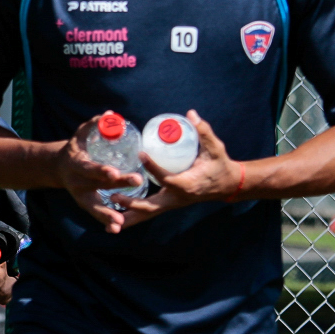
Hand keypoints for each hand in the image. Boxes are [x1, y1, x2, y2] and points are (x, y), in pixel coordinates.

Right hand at [57, 115, 146, 233]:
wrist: (58, 167)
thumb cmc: (76, 148)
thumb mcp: (81, 135)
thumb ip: (94, 125)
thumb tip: (109, 115)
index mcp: (76, 164)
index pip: (89, 168)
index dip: (100, 171)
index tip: (114, 173)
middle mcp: (77, 182)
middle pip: (98, 186)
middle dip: (117, 186)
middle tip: (136, 182)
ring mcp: (81, 195)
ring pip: (94, 206)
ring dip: (107, 214)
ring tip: (119, 223)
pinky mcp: (86, 203)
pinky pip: (96, 213)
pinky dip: (105, 222)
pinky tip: (116, 229)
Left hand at [116, 111, 244, 229]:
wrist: (227, 184)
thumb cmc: (220, 165)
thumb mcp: (216, 148)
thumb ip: (203, 132)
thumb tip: (191, 114)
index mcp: (187, 185)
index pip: (167, 179)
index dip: (153, 168)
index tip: (140, 155)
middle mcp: (177, 198)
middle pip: (150, 206)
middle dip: (131, 204)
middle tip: (113, 197)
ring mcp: (172, 203)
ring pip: (147, 212)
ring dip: (128, 216)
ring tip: (107, 219)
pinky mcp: (168, 203)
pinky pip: (149, 210)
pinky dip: (133, 214)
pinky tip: (116, 215)